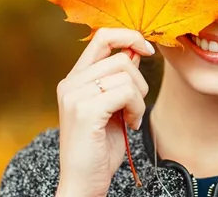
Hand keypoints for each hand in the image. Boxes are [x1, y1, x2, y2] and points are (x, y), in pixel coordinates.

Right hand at [55, 28, 154, 196]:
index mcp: (74, 78)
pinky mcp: (85, 110)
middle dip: (140, 80)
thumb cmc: (100, 147)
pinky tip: (131, 124)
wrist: (83, 182)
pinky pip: (126, 92)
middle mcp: (70, 83)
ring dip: (139, 98)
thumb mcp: (112, 105)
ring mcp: (75, 95)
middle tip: (135, 106)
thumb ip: (119, 78)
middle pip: (120, 57)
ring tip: (131, 117)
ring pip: (126, 74)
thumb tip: (135, 50)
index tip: (147, 49)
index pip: (101, 37)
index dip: (129, 37)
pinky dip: (137, 108)